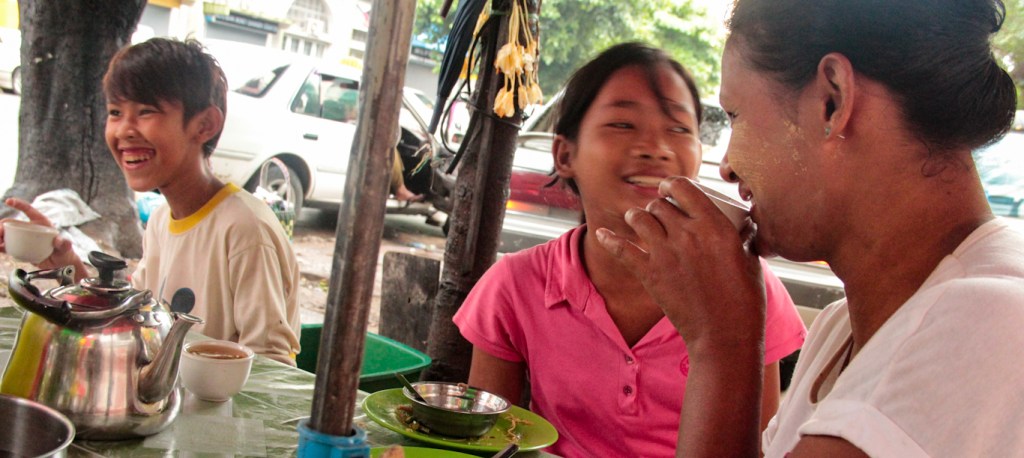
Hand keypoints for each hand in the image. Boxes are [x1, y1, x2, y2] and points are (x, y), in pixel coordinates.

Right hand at [2, 198, 82, 271]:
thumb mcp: (65, 248)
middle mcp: (30, 228)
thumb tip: (58, 241)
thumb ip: (64, 244)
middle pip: (11, 223)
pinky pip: (6, 245)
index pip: (29, 210)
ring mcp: (23, 238)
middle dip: (1, 226)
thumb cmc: (65, 253)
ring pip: (6, 234)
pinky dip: (0, 246)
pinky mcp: (19, 248)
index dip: (19, 204)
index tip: (8, 201)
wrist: (60, 264)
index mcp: (41, 223)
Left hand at [595, 177, 766, 350]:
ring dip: (637, 218)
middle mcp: (686, 233)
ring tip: (638, 223)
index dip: (671, 185)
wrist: (724, 334)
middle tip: (659, 215)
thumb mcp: (750, 259)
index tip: (668, 189)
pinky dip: (609, 239)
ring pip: (639, 219)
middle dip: (657, 206)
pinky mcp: (649, 274)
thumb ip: (741, 238)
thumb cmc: (744, 300)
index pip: (683, 187)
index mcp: (714, 225)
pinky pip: (621, 249)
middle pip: (659, 204)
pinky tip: (601, 233)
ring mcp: (665, 253)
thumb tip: (743, 227)